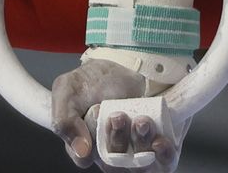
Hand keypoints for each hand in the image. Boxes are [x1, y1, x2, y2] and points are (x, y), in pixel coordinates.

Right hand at [50, 59, 188, 169]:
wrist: (122, 64)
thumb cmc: (93, 81)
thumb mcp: (67, 90)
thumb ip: (64, 119)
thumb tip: (82, 151)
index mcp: (83, 144)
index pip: (84, 158)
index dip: (89, 147)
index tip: (95, 121)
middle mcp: (108, 153)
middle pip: (112, 164)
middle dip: (117, 139)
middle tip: (119, 116)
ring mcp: (133, 152)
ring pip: (137, 165)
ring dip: (140, 144)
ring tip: (141, 120)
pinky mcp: (156, 148)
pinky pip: (163, 164)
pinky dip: (163, 155)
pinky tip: (159, 141)